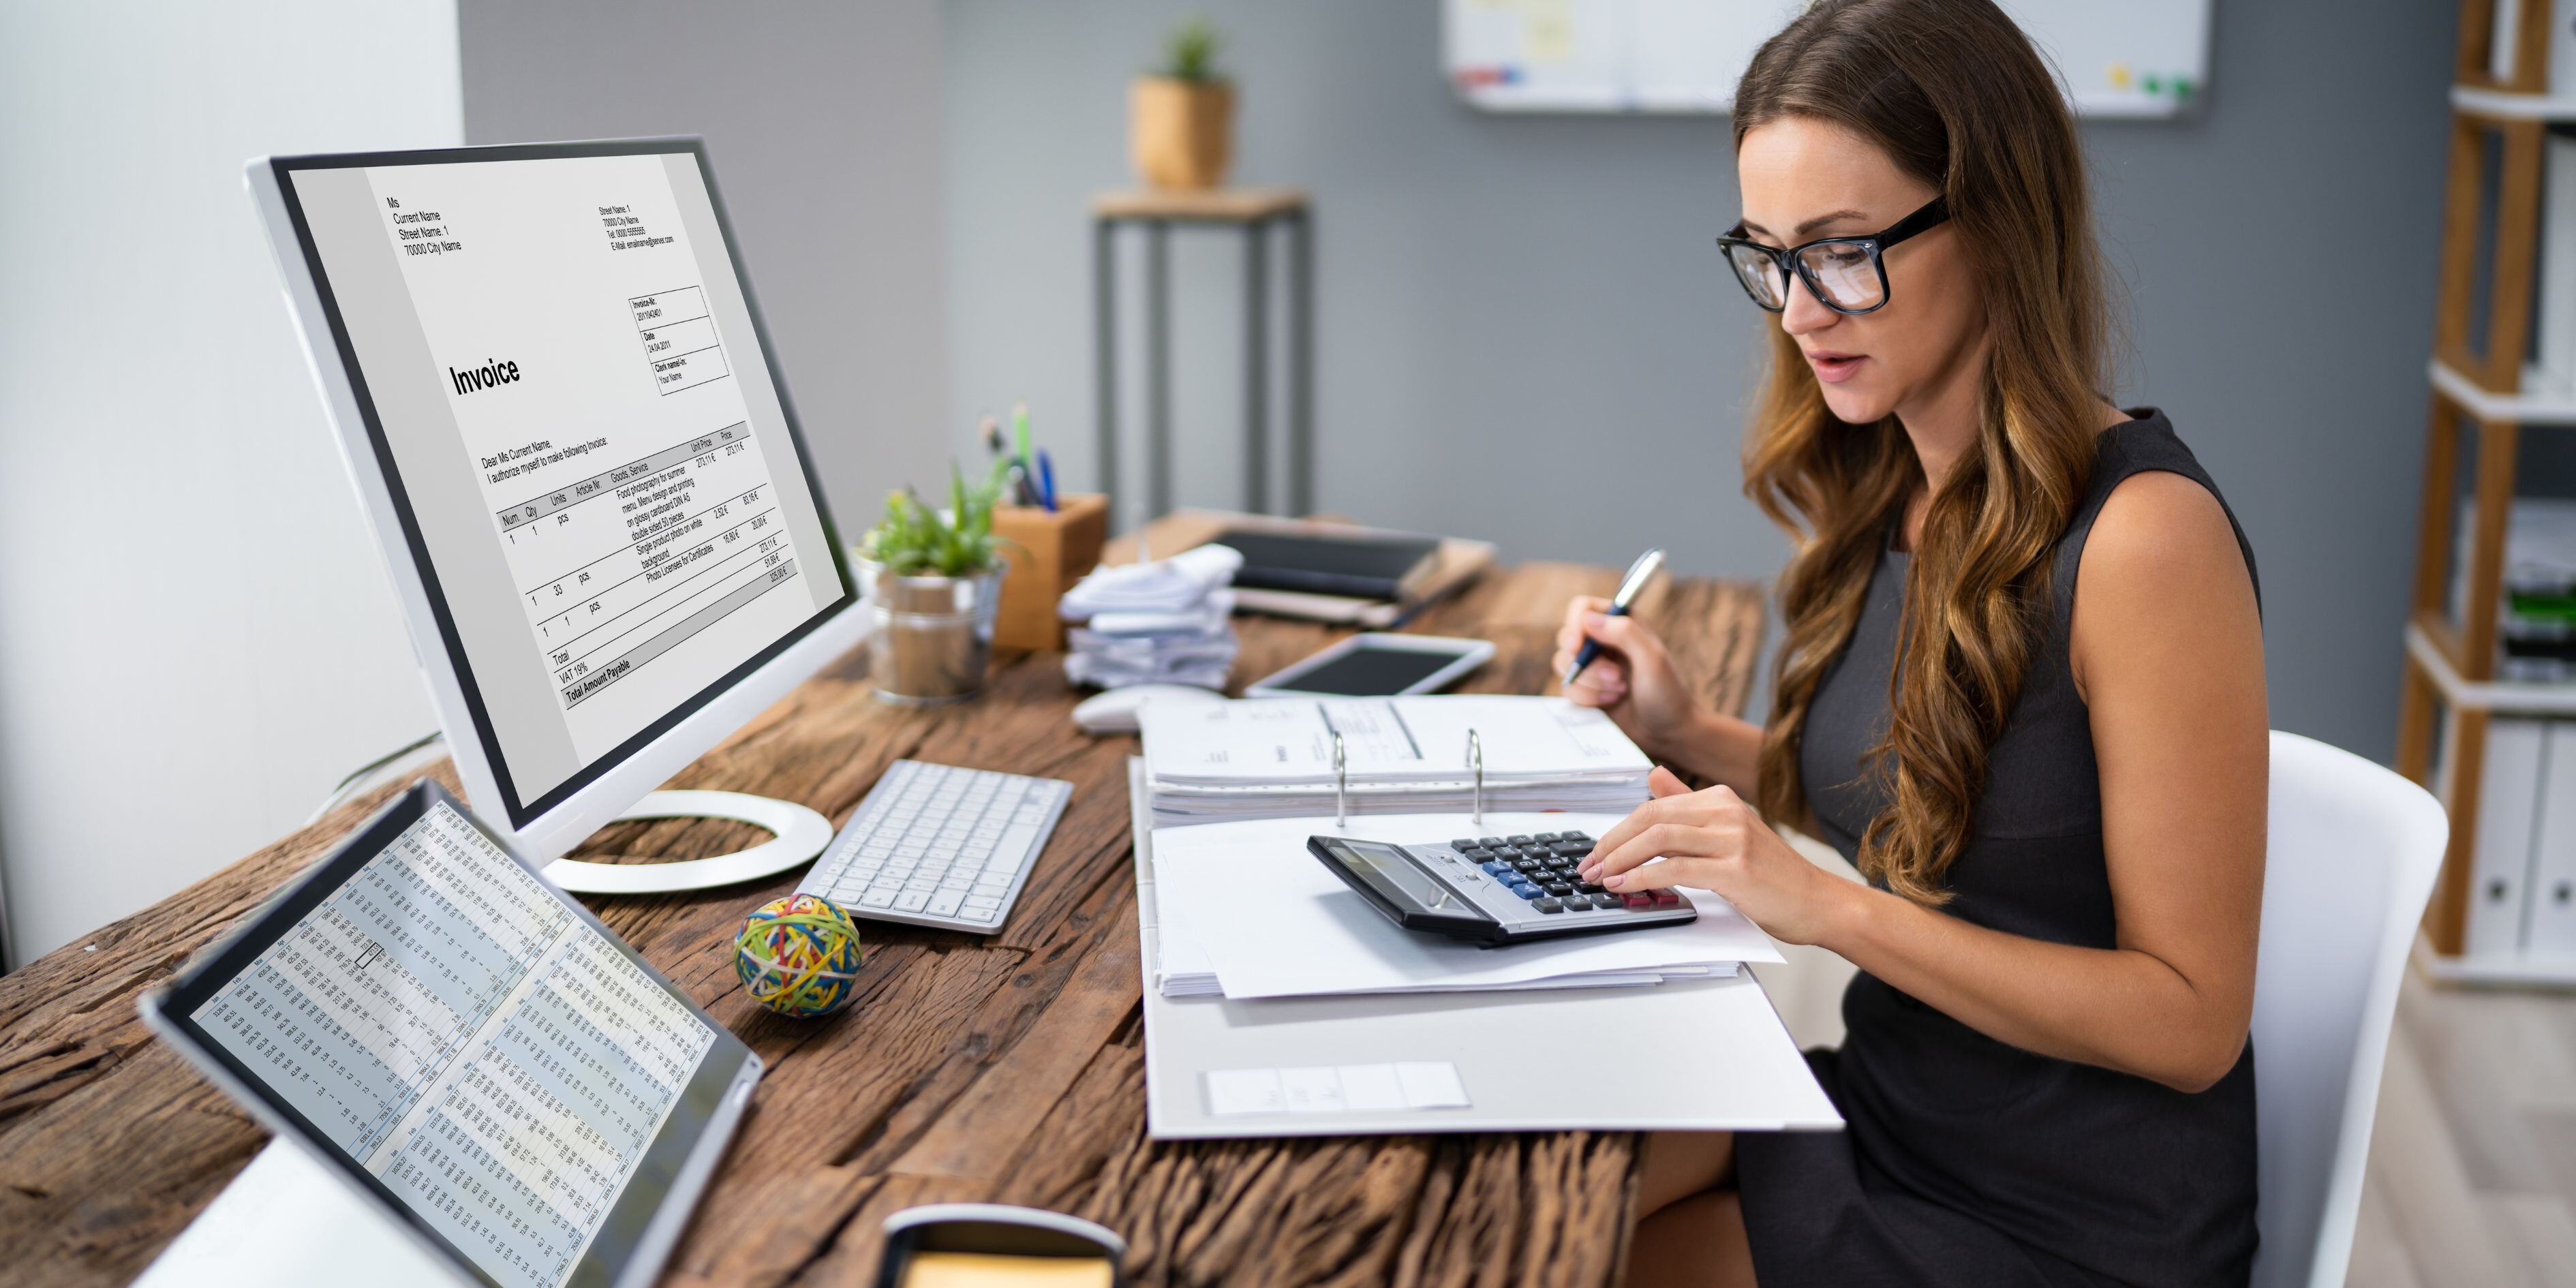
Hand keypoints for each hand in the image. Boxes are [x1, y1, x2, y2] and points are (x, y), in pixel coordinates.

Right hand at [1553, 595, 1705, 758]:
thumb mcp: (1652, 659)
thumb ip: (1624, 633)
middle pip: (1567, 638)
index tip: (1578, 647)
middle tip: (1616, 677)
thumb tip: (1587, 619)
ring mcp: (1593, 666)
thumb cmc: (1667, 693)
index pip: (1582, 608)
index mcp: (1621, 622)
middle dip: (1587, 663)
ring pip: (1563, 664)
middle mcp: (1603, 640)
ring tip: (1620, 690)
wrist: (1668, 733)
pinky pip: (1567, 688)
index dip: (1575, 625)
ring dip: (1590, 682)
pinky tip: (1611, 701)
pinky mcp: (1585, 689)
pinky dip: (1586, 697)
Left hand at [1578, 767, 1852, 945]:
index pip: (1653, 806)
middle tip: (1588, 867)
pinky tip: (1626, 885)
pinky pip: (1676, 868)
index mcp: (1720, 798)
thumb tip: (1653, 776)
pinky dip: (1643, 876)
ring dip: (1620, 859)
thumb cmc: (1771, 874)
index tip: (1596, 853)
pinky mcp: (1735, 869)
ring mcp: (1732, 838)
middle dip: (1611, 843)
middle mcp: (1726, 811)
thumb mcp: (1729, 830)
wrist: (1817, 901)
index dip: (1618, 830)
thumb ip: (1688, 804)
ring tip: (1600, 878)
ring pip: (1658, 839)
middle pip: (1650, 817)